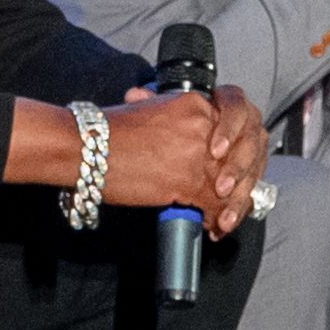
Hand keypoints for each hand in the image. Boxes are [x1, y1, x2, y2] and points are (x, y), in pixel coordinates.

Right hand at [100, 85, 262, 234]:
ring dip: (232, 206)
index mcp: (194, 103)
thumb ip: (175, 120)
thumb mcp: (149, 111)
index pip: (237, 126)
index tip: (235, 170)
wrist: (86, 146)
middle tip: (236, 198)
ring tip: (225, 219)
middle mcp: (202, 124)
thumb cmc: (107, 131)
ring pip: (232, 184)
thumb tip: (185, 139)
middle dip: (243, 183)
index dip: (241, 153)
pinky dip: (216, 219)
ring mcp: (197, 153)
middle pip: (241, 156)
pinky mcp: (187, 180)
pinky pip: (214, 203)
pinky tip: (213, 226)